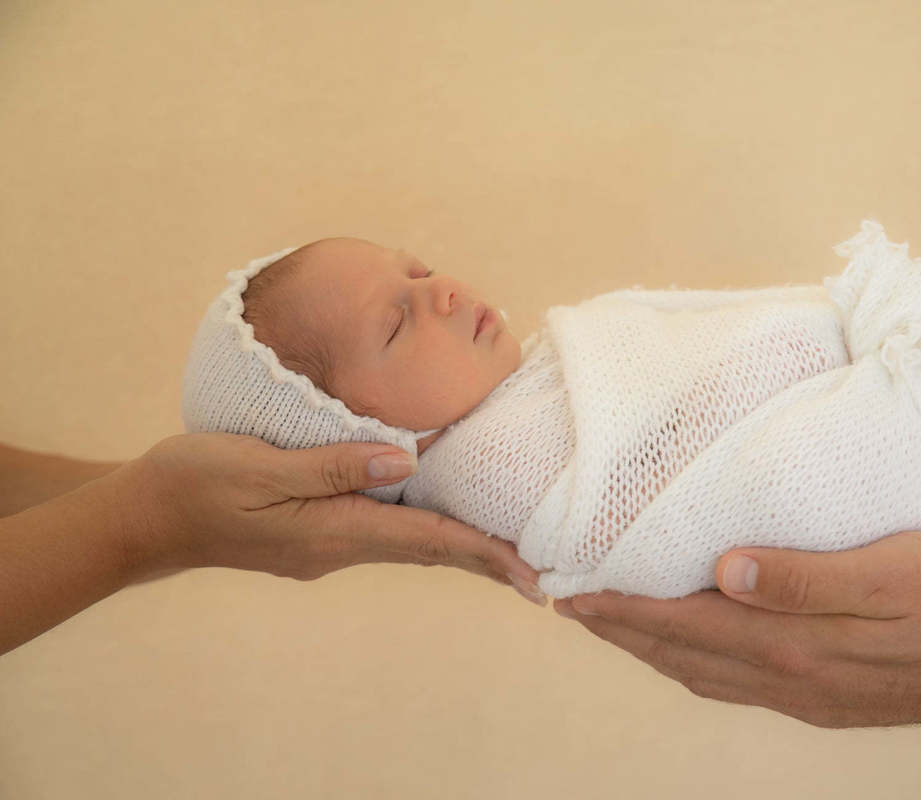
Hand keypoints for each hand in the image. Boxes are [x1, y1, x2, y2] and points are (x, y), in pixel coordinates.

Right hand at [121, 433, 543, 602]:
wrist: (143, 518)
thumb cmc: (194, 482)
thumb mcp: (260, 466)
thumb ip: (333, 464)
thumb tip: (404, 460)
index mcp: (332, 531)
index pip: (428, 543)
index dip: (485, 554)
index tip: (532, 575)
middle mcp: (338, 546)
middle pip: (430, 550)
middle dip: (486, 558)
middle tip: (541, 572)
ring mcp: (327, 545)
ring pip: (411, 543)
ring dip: (459, 545)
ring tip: (507, 544)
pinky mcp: (316, 533)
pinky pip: (386, 530)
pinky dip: (424, 527)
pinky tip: (438, 513)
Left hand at [554, 531, 920, 731]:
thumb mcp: (889, 572)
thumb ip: (804, 577)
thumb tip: (722, 571)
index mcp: (796, 645)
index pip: (685, 624)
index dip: (625, 607)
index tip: (575, 589)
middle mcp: (789, 680)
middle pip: (682, 656)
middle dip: (622, 629)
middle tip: (571, 602)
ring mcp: (805, 698)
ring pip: (704, 676)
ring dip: (651, 649)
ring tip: (613, 622)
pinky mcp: (823, 702)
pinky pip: (735, 687)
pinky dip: (693, 666)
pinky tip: (689, 651)